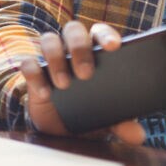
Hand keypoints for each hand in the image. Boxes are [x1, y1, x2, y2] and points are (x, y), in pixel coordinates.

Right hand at [18, 20, 144, 143]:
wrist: (61, 128)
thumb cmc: (90, 112)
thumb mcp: (108, 119)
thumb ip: (122, 123)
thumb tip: (137, 135)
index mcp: (95, 52)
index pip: (100, 32)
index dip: (106, 34)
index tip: (113, 47)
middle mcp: (71, 49)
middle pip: (73, 29)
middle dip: (79, 47)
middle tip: (86, 74)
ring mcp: (50, 59)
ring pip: (49, 40)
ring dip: (56, 59)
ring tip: (65, 85)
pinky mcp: (33, 73)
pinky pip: (28, 63)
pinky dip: (35, 75)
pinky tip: (45, 94)